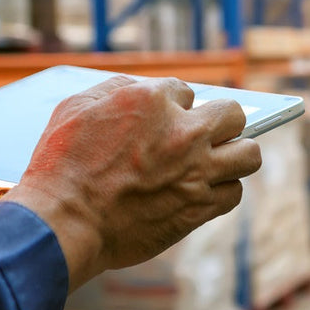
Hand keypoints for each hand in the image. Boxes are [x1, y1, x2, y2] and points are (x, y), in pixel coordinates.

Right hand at [0, 76, 260, 289]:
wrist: (63, 221)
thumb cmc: (60, 164)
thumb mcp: (77, 106)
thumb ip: (116, 90)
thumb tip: (142, 88)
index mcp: (152, 101)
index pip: (186, 91)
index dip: (174, 106)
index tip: (165, 122)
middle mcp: (183, 132)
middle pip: (233, 115)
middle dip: (221, 122)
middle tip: (205, 136)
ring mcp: (196, 171)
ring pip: (249, 154)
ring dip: (234, 155)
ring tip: (217, 162)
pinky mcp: (198, 207)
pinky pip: (234, 193)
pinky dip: (224, 191)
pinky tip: (206, 191)